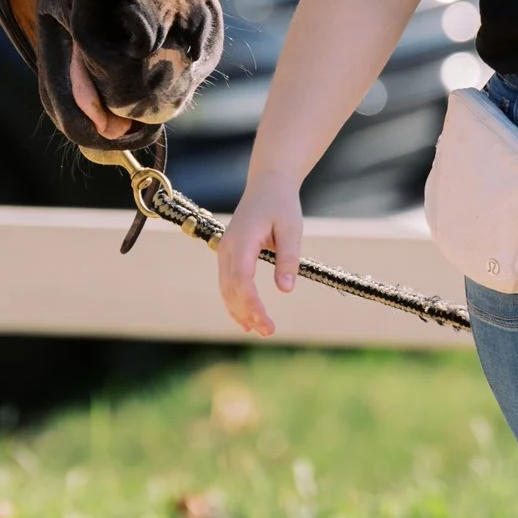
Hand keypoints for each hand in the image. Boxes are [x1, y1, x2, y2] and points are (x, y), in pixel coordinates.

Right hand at [216, 175, 302, 337]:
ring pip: (225, 289)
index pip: (241, 278)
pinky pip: (227, 283)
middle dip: (247, 313)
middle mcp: (227, 247)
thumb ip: (288, 258)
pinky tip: (247, 319)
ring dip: (240, 311)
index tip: (266, 321)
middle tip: (269, 331)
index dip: (251, 303)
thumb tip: (285, 290)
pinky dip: (235, 302)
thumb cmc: (282, 205)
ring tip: (260, 331)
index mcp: (243, 239)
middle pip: (230, 288)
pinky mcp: (228, 255)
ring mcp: (225, 251)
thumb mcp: (292, 229)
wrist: (267, 185)